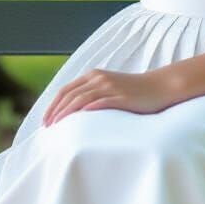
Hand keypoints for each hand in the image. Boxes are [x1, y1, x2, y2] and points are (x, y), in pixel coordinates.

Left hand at [41, 67, 180, 126]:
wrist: (159, 87)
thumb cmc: (133, 91)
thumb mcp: (109, 87)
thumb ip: (92, 93)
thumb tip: (73, 112)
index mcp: (94, 75)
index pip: (65, 90)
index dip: (53, 105)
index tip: (45, 121)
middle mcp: (99, 78)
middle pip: (70, 95)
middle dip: (55, 111)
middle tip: (47, 128)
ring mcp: (110, 87)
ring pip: (81, 99)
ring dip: (66, 113)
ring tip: (58, 127)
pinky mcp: (121, 97)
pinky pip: (101, 103)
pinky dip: (88, 110)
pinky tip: (79, 120)